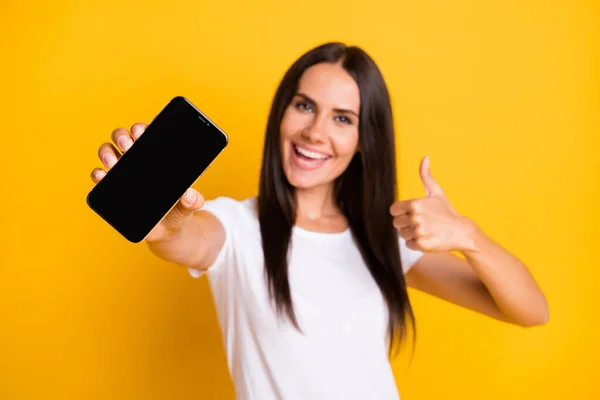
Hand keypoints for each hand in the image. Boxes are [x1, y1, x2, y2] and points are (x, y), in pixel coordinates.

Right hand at [90, 123, 204, 241]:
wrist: (168, 231)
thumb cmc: (179, 210)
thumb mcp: (189, 205)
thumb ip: (193, 201)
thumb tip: (189, 195)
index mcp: (158, 156)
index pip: (148, 134)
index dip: (142, 129)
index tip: (142, 133)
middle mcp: (137, 160)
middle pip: (124, 138)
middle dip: (123, 136)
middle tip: (129, 146)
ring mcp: (122, 172)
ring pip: (108, 152)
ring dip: (107, 152)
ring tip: (113, 162)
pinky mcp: (111, 188)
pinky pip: (99, 176)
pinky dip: (97, 173)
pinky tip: (102, 176)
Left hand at [390, 156, 475, 252]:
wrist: (461, 231)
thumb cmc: (446, 211)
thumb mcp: (436, 192)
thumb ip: (426, 175)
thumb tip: (425, 157)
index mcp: (415, 203)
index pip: (394, 210)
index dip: (401, 212)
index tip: (412, 213)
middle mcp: (415, 217)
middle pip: (396, 223)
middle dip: (406, 224)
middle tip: (421, 223)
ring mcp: (418, 231)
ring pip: (402, 235)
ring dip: (411, 234)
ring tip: (425, 230)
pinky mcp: (421, 244)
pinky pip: (408, 244)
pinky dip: (416, 243)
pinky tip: (428, 238)